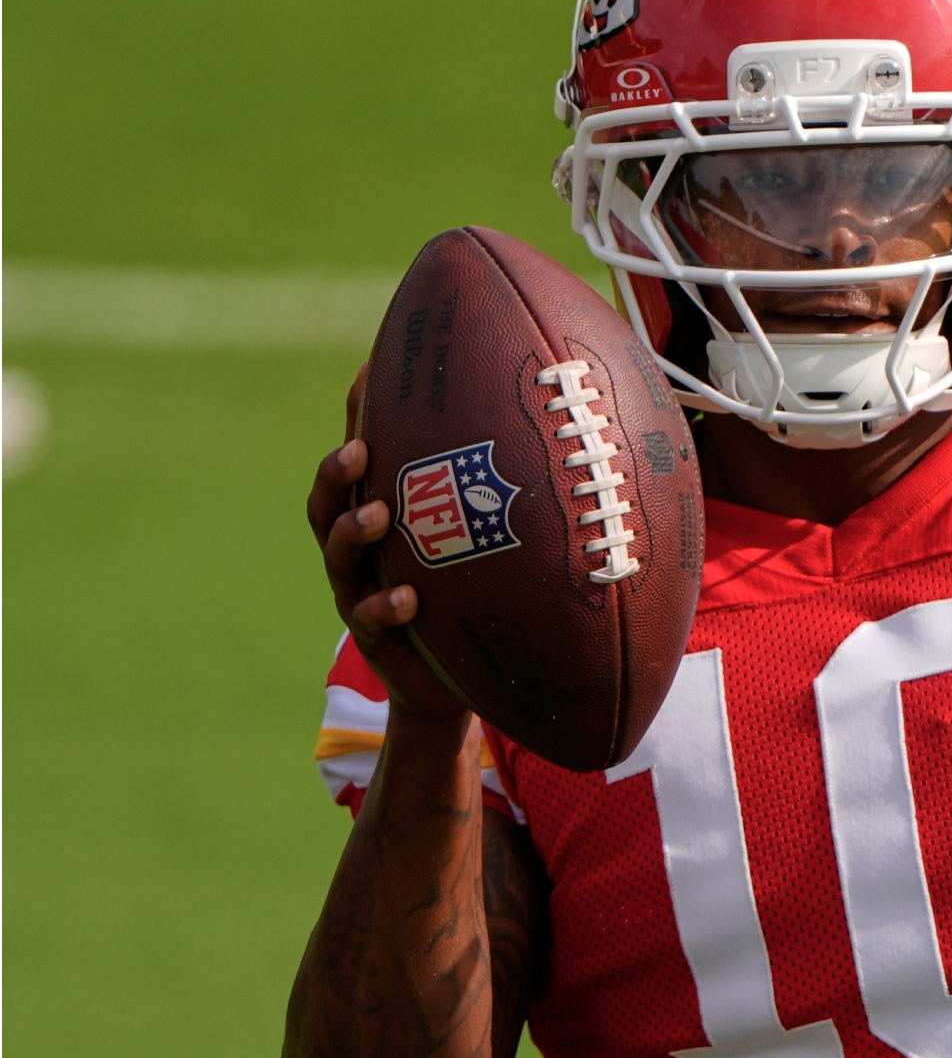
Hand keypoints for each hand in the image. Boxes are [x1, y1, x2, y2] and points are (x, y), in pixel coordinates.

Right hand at [306, 363, 466, 722]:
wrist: (454, 679)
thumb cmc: (461, 592)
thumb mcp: (467, 538)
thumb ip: (474, 491)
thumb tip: (517, 418)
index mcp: (377, 519)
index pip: (354, 466)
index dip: (354, 420)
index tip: (364, 379)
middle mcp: (359, 552)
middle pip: (327, 505)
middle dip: (336, 475)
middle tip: (358, 450)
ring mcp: (360, 592)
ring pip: (340, 557)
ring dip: (353, 531)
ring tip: (378, 514)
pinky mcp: (377, 638)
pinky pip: (370, 620)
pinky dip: (383, 606)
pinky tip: (407, 597)